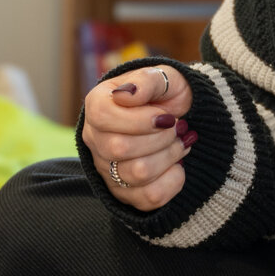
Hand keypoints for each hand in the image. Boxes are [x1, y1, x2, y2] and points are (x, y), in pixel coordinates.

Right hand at [82, 66, 194, 210]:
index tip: (166, 116)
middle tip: (177, 128)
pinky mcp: (125, 193)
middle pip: (120, 149)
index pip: (104, 118)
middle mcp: (95, 139)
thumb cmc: (165, 95)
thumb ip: (146, 81)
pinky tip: (176, 165)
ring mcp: (107, 169)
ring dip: (170, 157)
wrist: (179, 119)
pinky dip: (173, 181)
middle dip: (161, 138)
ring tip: (178, 143)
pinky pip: (149, 198)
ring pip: (137, 174)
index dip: (140, 120)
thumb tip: (126, 95)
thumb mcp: (162, 77)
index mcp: (97, 105)